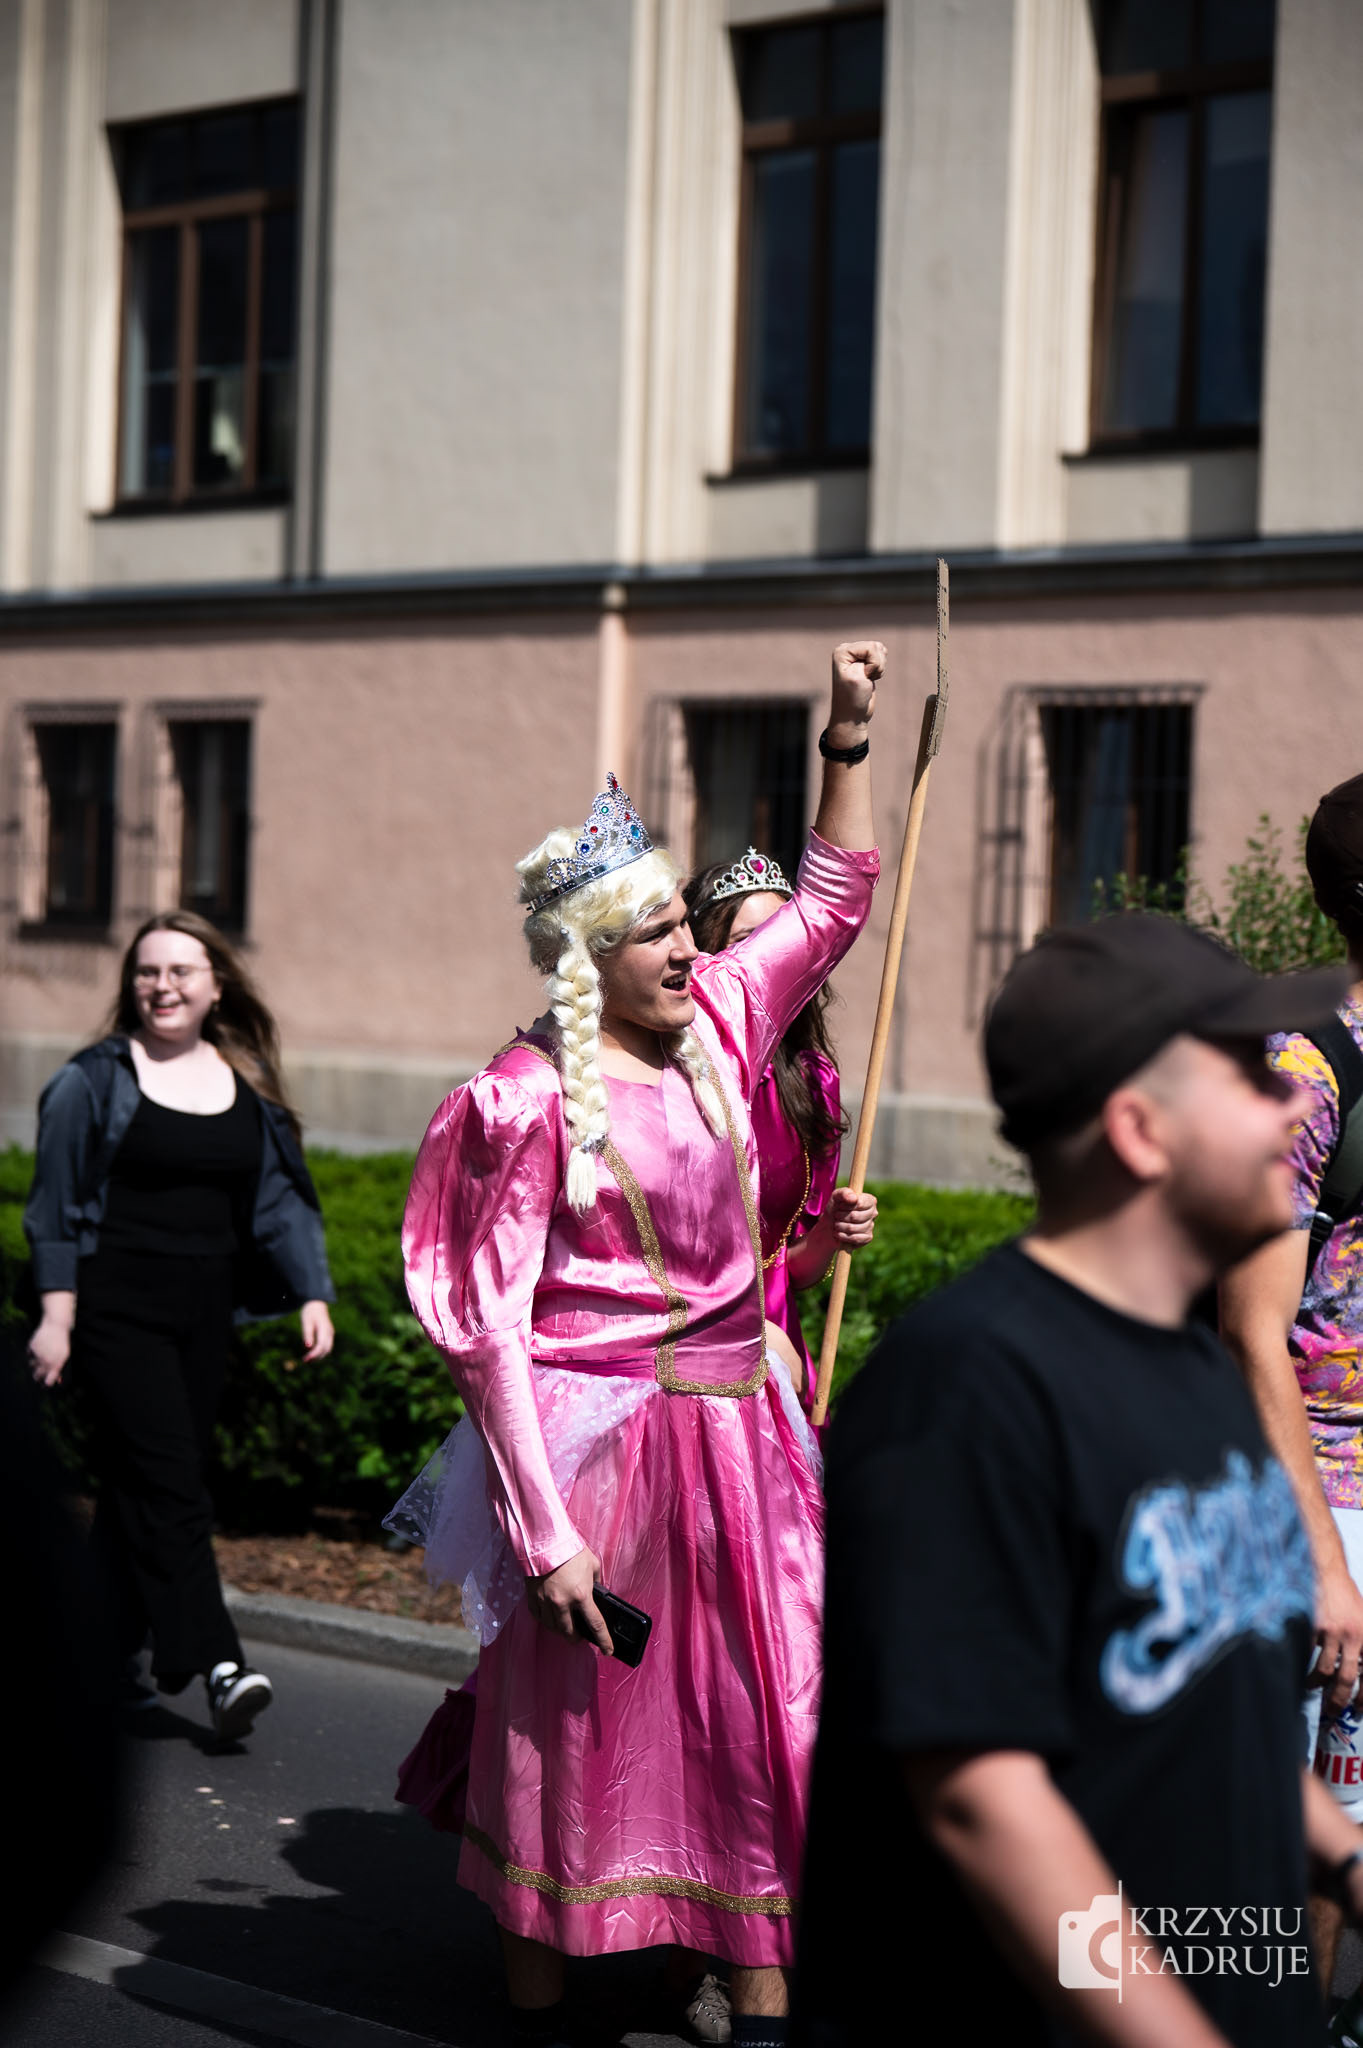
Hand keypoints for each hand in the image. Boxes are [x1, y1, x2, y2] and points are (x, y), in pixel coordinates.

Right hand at [28, 1315, 71, 1387]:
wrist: (56, 1326)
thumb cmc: (62, 1342)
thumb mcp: (65, 1356)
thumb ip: (60, 1368)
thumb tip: (58, 1381)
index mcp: (56, 1364)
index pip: (48, 1382)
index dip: (47, 1384)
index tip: (46, 1385)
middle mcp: (45, 1361)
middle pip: (37, 1376)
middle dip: (38, 1378)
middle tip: (39, 1376)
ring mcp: (37, 1354)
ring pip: (32, 1366)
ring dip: (35, 1366)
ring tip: (40, 1361)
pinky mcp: (32, 1347)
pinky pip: (29, 1355)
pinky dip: (32, 1355)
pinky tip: (38, 1351)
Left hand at [300, 1301, 334, 1361]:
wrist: (316, 1304)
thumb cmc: (310, 1313)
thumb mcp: (306, 1322)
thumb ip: (308, 1334)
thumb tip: (308, 1347)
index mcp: (324, 1329)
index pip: (321, 1346)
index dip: (314, 1354)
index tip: (305, 1359)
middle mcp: (330, 1333)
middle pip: (326, 1350)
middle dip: (317, 1357)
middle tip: (305, 1361)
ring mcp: (330, 1334)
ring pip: (328, 1349)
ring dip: (319, 1356)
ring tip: (308, 1359)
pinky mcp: (328, 1335)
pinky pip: (327, 1346)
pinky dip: (321, 1352)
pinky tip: (312, 1354)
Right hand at [526, 1546, 612, 1653]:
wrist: (543, 1539)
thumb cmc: (570, 1549)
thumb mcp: (592, 1564)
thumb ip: (597, 1582)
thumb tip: (598, 1593)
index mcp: (581, 1595)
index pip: (595, 1625)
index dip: (603, 1641)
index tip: (608, 1650)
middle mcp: (562, 1603)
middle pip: (570, 1633)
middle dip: (577, 1638)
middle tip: (581, 1636)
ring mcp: (545, 1602)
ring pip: (553, 1628)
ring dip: (562, 1631)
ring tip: (567, 1626)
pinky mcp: (533, 1598)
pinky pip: (539, 1618)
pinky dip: (546, 1621)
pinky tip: (551, 1617)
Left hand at [827, 640, 885, 742]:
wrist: (852, 715)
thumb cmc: (853, 698)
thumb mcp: (859, 675)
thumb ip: (869, 654)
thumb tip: (878, 647)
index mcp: (842, 651)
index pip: (871, 647)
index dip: (872, 664)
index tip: (862, 677)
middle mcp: (848, 650)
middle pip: (877, 647)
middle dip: (877, 665)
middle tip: (865, 679)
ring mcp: (856, 656)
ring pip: (881, 652)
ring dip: (879, 668)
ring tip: (867, 679)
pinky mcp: (864, 662)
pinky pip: (882, 658)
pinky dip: (880, 670)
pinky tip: (870, 678)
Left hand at [827, 1185, 876, 1248]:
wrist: (830, 1225)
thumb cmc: (835, 1208)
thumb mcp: (836, 1196)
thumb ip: (844, 1193)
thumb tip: (854, 1198)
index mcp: (869, 1200)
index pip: (859, 1203)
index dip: (846, 1206)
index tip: (840, 1206)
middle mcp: (873, 1213)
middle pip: (855, 1216)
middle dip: (840, 1216)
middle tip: (836, 1215)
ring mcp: (871, 1226)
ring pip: (853, 1228)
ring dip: (839, 1226)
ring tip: (836, 1224)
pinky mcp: (867, 1238)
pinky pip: (855, 1238)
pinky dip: (843, 1236)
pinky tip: (839, 1233)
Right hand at [1312, 1563, 1362, 1715]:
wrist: (1328, 1571)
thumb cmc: (1347, 1597)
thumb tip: (1359, 1675)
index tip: (1358, 1710)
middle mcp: (1354, 1635)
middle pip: (1346, 1678)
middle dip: (1339, 1699)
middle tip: (1334, 1710)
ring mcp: (1332, 1631)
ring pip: (1324, 1670)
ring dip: (1316, 1684)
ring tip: (1312, 1688)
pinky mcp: (1313, 1625)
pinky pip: (1307, 1654)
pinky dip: (1303, 1664)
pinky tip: (1300, 1668)